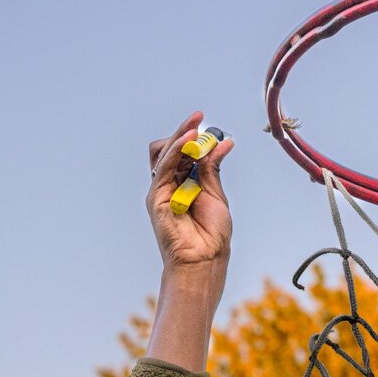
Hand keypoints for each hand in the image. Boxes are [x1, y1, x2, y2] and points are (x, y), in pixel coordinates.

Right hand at [147, 110, 234, 269]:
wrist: (205, 259)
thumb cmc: (211, 234)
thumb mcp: (216, 194)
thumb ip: (212, 169)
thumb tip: (221, 143)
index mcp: (185, 183)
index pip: (184, 153)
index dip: (195, 138)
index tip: (209, 126)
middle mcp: (170, 184)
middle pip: (170, 149)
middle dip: (184, 132)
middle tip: (198, 117)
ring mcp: (161, 190)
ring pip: (164, 154)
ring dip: (180, 137)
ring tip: (196, 126)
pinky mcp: (156, 197)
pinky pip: (164, 168)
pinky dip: (176, 151)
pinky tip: (190, 141)